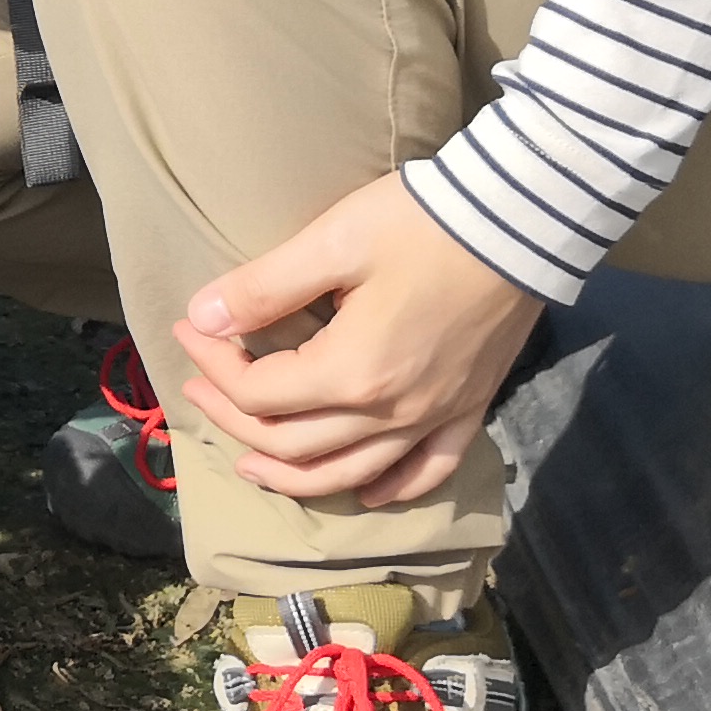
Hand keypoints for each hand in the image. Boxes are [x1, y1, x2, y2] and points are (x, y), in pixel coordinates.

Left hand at [172, 173, 542, 510]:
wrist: (521, 218)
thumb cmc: (422, 222)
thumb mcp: (333, 241)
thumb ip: (264, 287)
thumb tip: (203, 317)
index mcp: (351, 372)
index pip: (259, 393)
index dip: (213, 365)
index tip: (189, 329)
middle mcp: (391, 411)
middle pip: (293, 443)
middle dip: (234, 418)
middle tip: (200, 388)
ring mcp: (434, 416)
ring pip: (351, 473)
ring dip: (293, 476)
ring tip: (250, 464)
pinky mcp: (469, 408)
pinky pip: (427, 470)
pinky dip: (392, 488)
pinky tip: (365, 492)